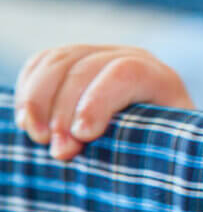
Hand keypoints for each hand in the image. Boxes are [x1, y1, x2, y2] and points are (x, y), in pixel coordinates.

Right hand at [13, 44, 193, 160]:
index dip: (97, 102)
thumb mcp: (164, 154)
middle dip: (63, 111)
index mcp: (160, 80)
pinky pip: (41, 63)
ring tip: (39, 139)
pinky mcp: (75, 60)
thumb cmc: (160, 156)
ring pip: (58, 62)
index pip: (126, 72)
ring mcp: (101, 55)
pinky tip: (30, 123)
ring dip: (39, 102)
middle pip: (85, 67)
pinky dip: (28, 91)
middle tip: (59, 151)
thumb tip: (103, 147)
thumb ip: (149, 149)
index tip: (83, 136)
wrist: (155, 143)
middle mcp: (133, 58)